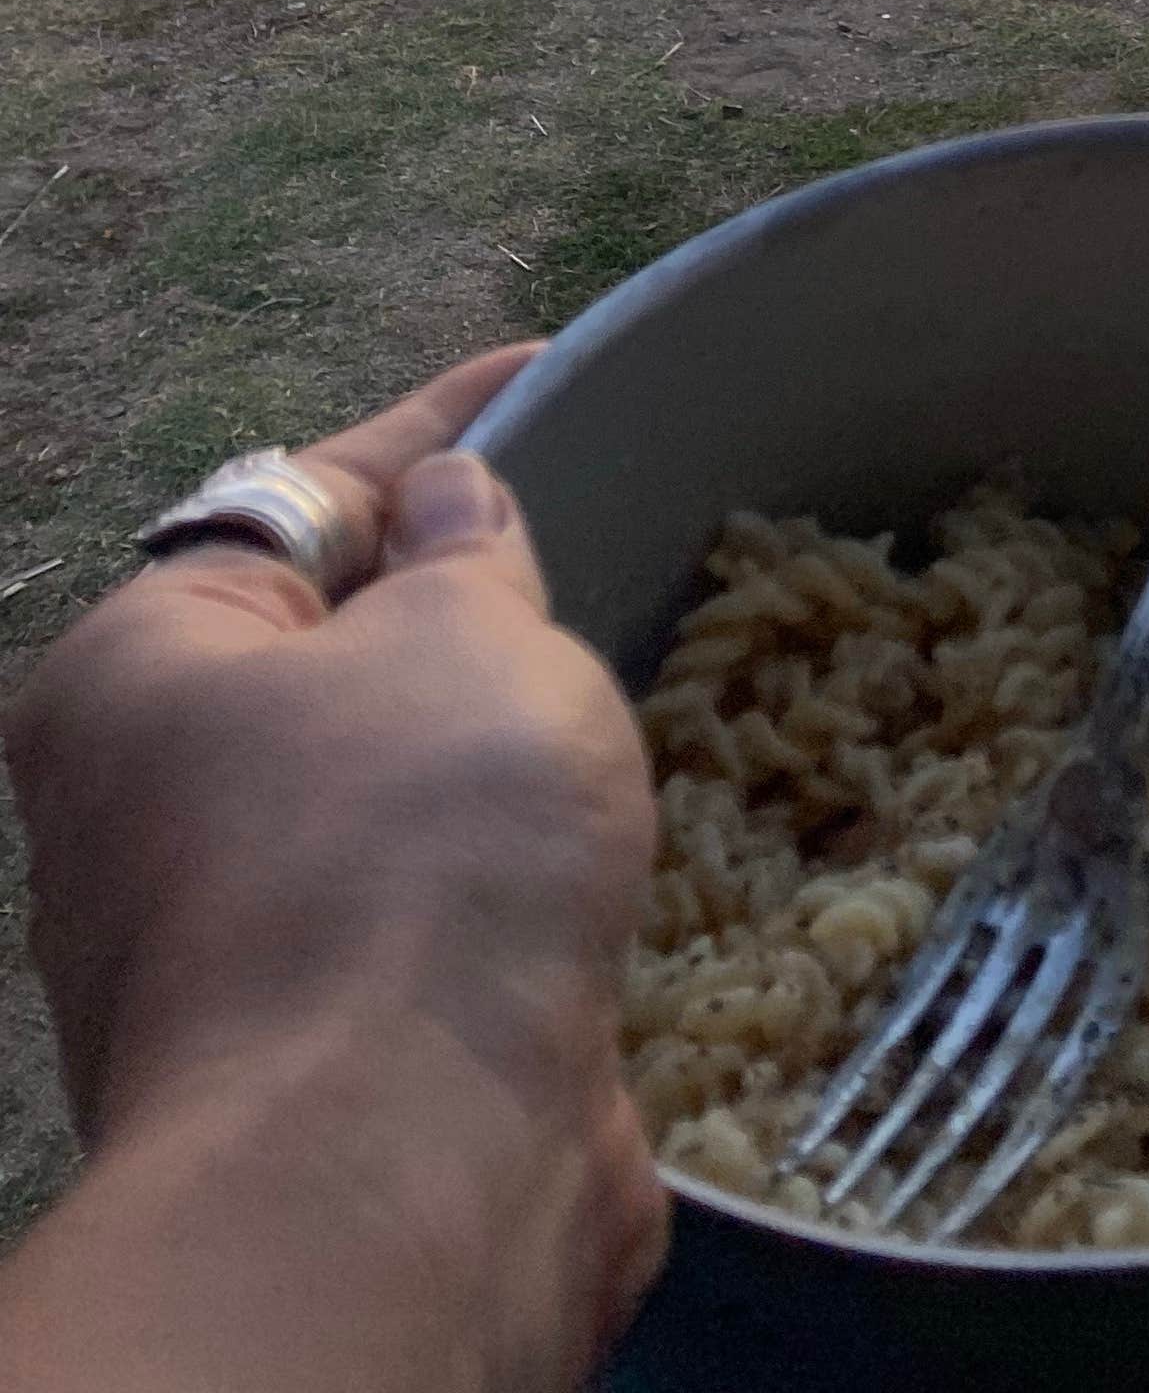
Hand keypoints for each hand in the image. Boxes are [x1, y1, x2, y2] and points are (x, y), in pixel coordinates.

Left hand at [1, 351, 667, 1392]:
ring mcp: (221, 955)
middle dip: (455, 598)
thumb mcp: (467, 632)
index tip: (551, 364)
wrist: (395, 1178)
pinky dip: (499, 880)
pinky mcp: (317, 1065)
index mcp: (136, 674)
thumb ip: (467, 550)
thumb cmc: (413, 854)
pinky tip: (596, 850)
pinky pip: (422, 921)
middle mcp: (139, 814)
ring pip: (377, 796)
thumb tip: (448, 506)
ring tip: (618, 686)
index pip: (304, 494)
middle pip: (322, 652)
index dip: (442, 421)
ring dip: (484, 753)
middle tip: (597, 533)